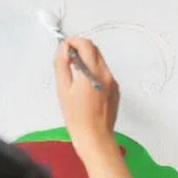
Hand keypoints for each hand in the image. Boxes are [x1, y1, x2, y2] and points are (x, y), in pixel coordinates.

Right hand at [54, 38, 118, 153]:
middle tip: (68, 58)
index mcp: (93, 73)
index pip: (86, 45)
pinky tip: (85, 85)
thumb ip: (62, 65)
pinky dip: (95, 72)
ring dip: (88, 61)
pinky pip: (105, 74)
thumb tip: (64, 49)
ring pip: (101, 62)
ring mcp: (113, 83)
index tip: (65, 46)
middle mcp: (106, 75)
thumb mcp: (63, 89)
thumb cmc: (77, 117)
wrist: (95, 136)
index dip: (74, 41)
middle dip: (81, 49)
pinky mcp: (116, 91)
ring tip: (75, 73)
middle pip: (95, 51)